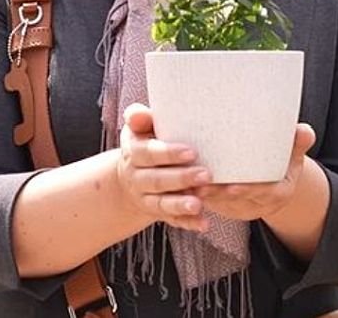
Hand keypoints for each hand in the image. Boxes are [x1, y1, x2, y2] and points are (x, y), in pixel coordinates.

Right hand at [114, 102, 211, 231]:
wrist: (131, 176)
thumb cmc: (146, 142)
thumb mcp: (141, 129)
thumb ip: (141, 119)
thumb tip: (136, 113)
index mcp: (133, 154)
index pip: (148, 153)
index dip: (168, 153)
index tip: (191, 151)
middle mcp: (137, 179)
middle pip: (157, 180)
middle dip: (181, 179)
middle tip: (206, 174)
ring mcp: (147, 198)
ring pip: (162, 204)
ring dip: (181, 205)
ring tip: (199, 204)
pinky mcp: (159, 214)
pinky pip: (173, 221)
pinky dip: (188, 223)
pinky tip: (204, 224)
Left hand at [194, 123, 315, 221]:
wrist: (275, 183)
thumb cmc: (284, 163)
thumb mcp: (295, 155)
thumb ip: (298, 143)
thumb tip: (303, 130)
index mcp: (278, 192)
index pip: (264, 193)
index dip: (248, 191)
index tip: (232, 186)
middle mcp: (257, 203)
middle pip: (236, 201)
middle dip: (217, 195)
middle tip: (200, 185)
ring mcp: (239, 208)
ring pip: (218, 205)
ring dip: (202, 196)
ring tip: (186, 184)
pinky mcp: (223, 207)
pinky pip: (209, 205)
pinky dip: (195, 197)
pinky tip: (180, 187)